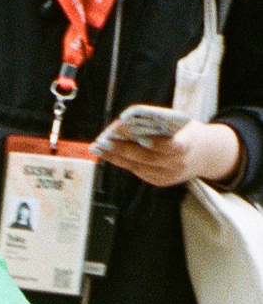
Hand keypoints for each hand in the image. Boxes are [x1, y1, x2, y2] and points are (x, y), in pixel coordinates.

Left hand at [97, 118, 242, 187]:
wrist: (205, 155)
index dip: (155, 143)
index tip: (139, 137)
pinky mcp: (159, 182)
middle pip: (147, 157)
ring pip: (138, 166)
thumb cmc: (187, 132)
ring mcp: (168, 176)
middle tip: (104, 141)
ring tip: (99, 147)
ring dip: (116, 157)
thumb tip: (128, 121)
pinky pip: (138, 171)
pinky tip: (109, 154)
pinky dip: (123, 161)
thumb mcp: (181, 124)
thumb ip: (159, 123)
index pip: (170, 146)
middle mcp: (177, 164)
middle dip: (123, 149)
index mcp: (187, 145)